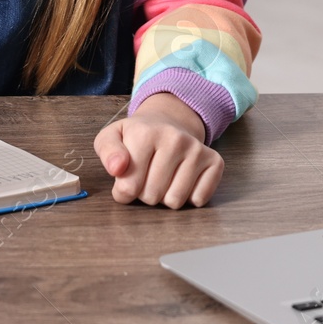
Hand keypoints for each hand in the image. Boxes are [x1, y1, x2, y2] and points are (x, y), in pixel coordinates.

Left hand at [94, 92, 222, 207]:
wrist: (168, 122)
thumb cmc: (137, 136)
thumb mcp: (111, 137)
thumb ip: (107, 153)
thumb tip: (118, 168)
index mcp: (145, 133)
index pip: (128, 188)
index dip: (124, 191)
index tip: (126, 178)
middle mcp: (175, 139)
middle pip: (152, 197)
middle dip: (145, 194)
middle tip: (146, 176)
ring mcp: (197, 149)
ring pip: (175, 201)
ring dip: (165, 197)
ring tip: (162, 178)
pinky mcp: (215, 161)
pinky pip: (199, 199)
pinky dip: (189, 197)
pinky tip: (182, 179)